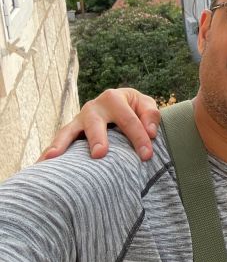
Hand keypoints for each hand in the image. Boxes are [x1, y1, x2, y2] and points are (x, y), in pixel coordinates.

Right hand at [38, 88, 160, 161]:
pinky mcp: (71, 130)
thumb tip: (150, 132)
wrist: (117, 103)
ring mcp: (79, 119)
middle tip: (100, 153)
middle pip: (96, 123)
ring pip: (70, 130)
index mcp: (114, 98)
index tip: (147, 156)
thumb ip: (151, 115)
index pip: (129, 120)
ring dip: (63, 144)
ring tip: (54, 157)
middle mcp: (94, 107)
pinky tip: (41, 164)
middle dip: (98, 138)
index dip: (139, 138)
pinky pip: (59, 141)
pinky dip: (49, 151)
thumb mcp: (145, 105)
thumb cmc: (134, 107)